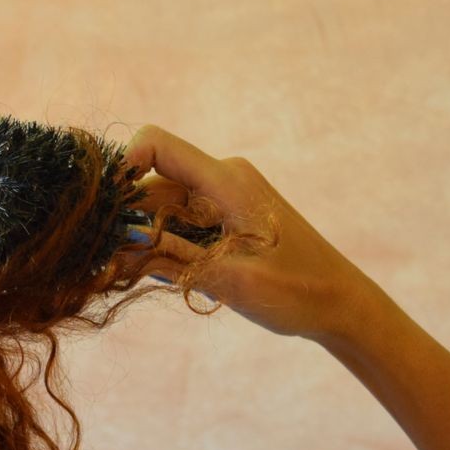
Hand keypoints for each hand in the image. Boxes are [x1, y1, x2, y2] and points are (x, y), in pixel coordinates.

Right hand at [111, 123, 374, 341]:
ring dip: (144, 236)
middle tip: (111, 262)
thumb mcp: (230, 281)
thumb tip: (116, 246)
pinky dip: (163, 243)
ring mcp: (223, 197)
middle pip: (152, 183)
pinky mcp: (224, 216)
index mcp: (227, 182)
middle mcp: (221, 180)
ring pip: (161, 205)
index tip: (106, 209)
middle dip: (127, 219)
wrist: (342, 304)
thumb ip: (171, 260)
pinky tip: (159, 271)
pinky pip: (178, 219)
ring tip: (132, 273)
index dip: (123, 166)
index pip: (157, 145)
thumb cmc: (298, 292)